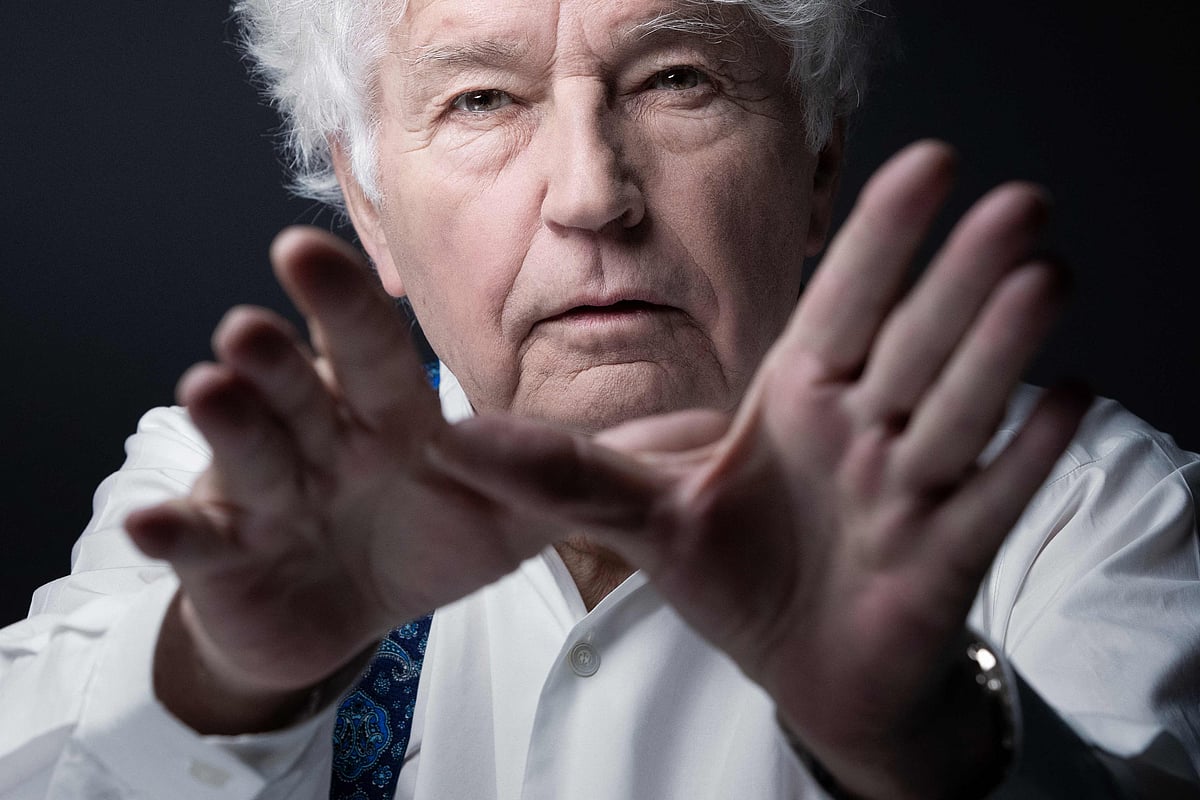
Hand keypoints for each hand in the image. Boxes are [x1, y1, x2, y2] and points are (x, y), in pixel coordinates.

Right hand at [126, 229, 558, 732]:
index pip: (369, 350)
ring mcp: (265, 496)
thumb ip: (570, 473)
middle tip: (259, 316)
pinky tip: (152, 523)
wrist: (341, 611)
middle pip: (298, 385)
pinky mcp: (227, 558)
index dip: (342, 303)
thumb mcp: (505, 513)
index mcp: (385, 416)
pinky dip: (174, 535)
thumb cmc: (421, 539)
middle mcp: (317, 439)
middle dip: (280, 353)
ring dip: (230, 420)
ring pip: (247, 449)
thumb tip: (682, 436)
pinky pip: (199, 544)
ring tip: (211, 386)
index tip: (311, 248)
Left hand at [433, 141, 1089, 797]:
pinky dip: (1027, 461)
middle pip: (914, 345)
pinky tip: (1070, 403)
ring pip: (958, 409)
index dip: (882, 240)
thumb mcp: (642, 518)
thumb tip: (448, 439)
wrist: (807, 664)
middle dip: (961, 278)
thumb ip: (560, 474)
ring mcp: (911, 493)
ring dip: (999, 346)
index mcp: (799, 401)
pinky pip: (990, 503)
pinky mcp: (943, 562)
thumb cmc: (735, 575)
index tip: (927, 161)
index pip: (843, 307)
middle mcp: (865, 432)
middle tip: (1014, 203)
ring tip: (1044, 274)